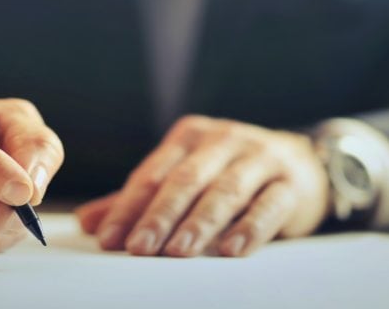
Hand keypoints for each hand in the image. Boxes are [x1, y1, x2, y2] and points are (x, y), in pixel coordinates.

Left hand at [76, 115, 328, 256]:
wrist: (299, 159)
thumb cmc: (229, 170)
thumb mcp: (186, 173)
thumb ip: (141, 198)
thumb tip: (88, 223)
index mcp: (189, 135)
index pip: (153, 173)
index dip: (129, 206)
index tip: (109, 239)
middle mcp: (222, 139)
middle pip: (185, 179)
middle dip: (159, 215)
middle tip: (137, 248)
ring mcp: (258, 157)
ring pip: (224, 191)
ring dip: (199, 222)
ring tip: (177, 252)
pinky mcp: (288, 182)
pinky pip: (267, 206)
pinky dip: (248, 228)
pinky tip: (230, 252)